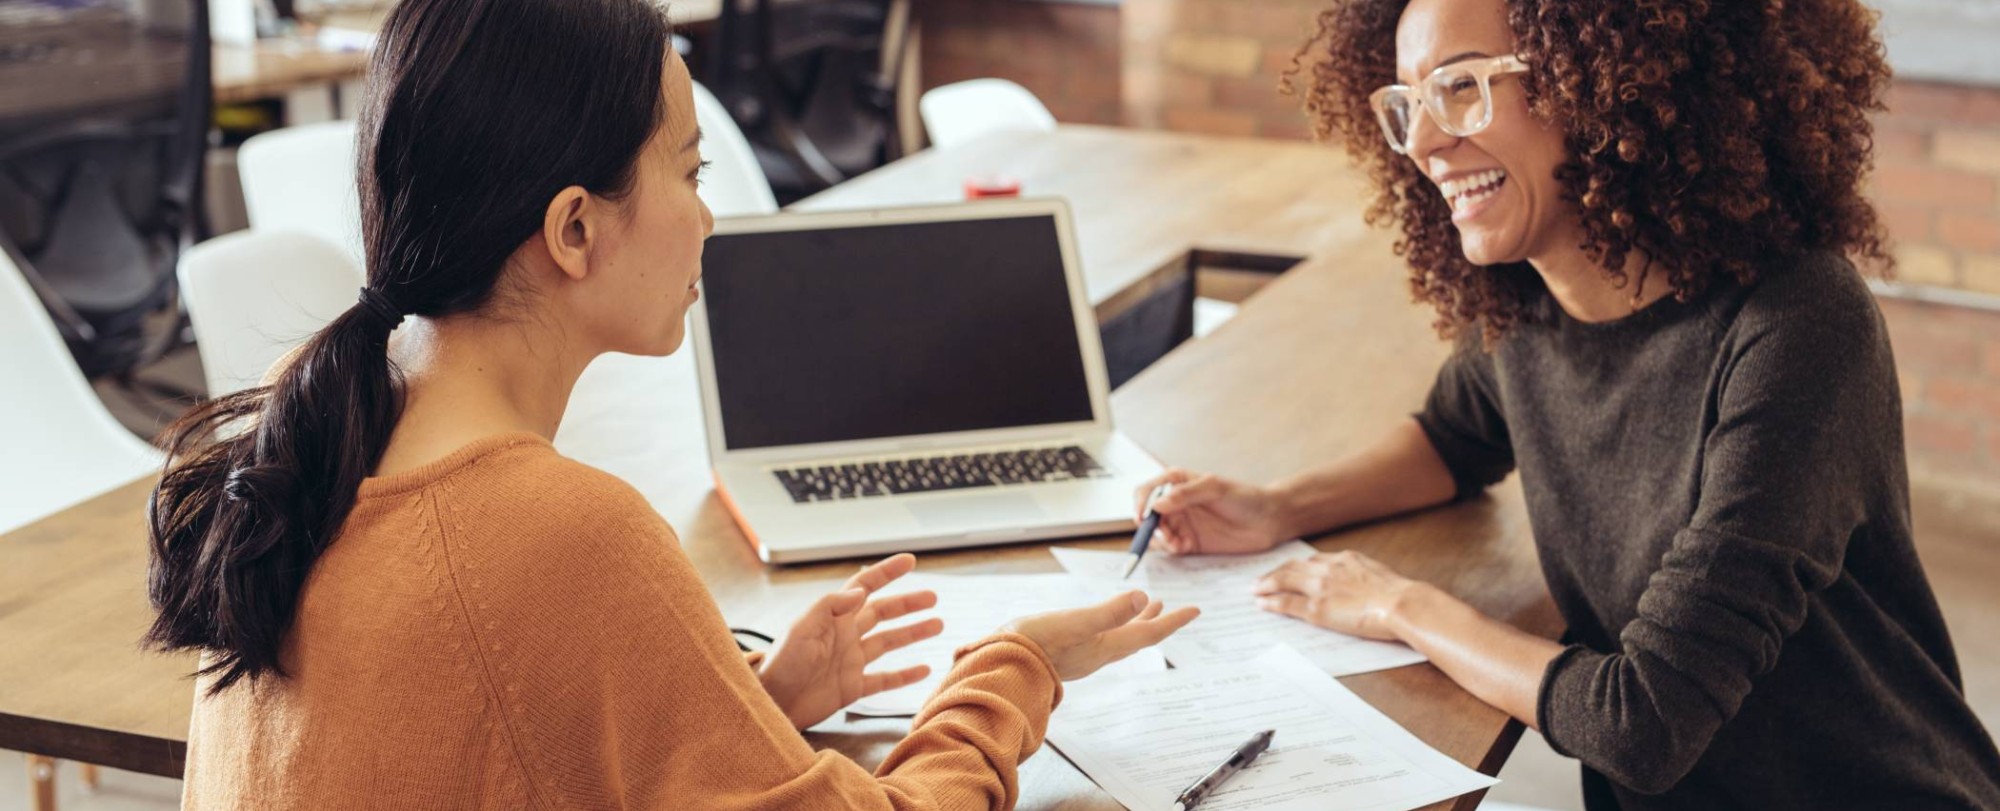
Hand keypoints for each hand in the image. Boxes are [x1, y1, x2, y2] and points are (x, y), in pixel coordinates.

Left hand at [757, 554, 943, 729]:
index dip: (887, 572)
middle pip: (883, 613)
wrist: (772, 703)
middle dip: (908, 604)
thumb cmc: (781, 664)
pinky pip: (884, 679)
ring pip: (889, 642)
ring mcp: (851, 661)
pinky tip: (923, 669)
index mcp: (833, 617)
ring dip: (912, 633)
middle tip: (933, 597)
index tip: (909, 561)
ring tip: (937, 624)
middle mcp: (845, 635)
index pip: (865, 586)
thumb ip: (830, 606)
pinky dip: (904, 675)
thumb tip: (861, 590)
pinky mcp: (852, 687)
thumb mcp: (802, 629)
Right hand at [1003, 591, 1199, 679]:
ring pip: (1118, 637)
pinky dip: (1111, 625)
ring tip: (1144, 607)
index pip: (1149, 632)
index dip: (1173, 621)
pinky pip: (1099, 638)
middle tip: (1172, 608)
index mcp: (1106, 646)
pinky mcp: (1065, 652)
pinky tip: (1100, 623)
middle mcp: (1098, 653)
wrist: (1001, 668)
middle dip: (1155, 621)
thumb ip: (1108, 612)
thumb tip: (1142, 596)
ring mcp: (1082, 655)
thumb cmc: (1035, 646)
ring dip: (1134, 621)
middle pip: (1137, 636)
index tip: (1196, 610)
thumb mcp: (1075, 623)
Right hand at [1133, 468, 1287, 554]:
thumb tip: (1157, 504)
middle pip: (1148, 514)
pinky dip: (1170, 549)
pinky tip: (1182, 547)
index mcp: (1178, 482)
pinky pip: (1170, 548)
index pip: (1147, 490)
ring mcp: (1183, 523)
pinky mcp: (1190, 542)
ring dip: (1160, 539)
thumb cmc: (1246, 497)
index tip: (1141, 517)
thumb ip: (1186, 493)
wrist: (1270, 520)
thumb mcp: (1216, 488)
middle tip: (1161, 533)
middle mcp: (1176, 503)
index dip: (1140, 503)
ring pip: (1157, 533)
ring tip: (1176, 542)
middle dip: (1149, 526)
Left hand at [1252, 550, 1416, 641]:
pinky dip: (1272, 603)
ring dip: (1267, 585)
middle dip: (1274, 574)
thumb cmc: (1397, 594)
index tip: (1287, 570)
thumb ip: (1360, 575)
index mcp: (1344, 558)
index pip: (1312, 561)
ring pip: (1284, 582)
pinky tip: (1262, 604)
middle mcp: (1327, 568)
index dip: (1296, 567)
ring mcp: (1320, 588)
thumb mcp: (1377, 574)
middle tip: (1261, 580)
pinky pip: (1287, 603)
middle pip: (1292, 568)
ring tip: (1255, 590)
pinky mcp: (1317, 608)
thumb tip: (1359, 582)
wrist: (1401, 603)